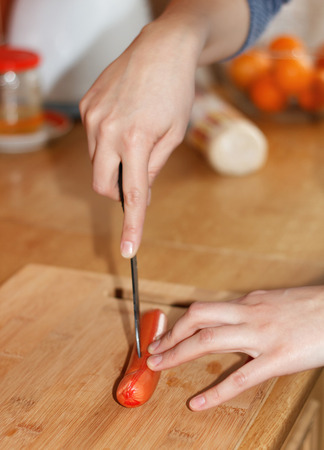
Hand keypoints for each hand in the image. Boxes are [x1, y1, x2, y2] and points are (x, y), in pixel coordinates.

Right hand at [79, 19, 201, 257]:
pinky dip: (107, 141)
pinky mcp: (86, 105)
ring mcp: (93, 117)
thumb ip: (153, 167)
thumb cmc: (175, 90)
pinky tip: (125, 121)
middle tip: (135, 179)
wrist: (161, 48)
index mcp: (136, 140)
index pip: (132, 194)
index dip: (132, 226)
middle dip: (117, 191)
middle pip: (101, 183)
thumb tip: (139, 192)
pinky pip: (93, 138)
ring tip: (135, 136)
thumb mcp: (174, 134)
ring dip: (114, 162)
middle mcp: (107, 130)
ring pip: (96, 161)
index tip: (128, 250)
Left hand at [147, 286, 323, 410]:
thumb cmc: (310, 308)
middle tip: (153, 351)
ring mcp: (261, 335)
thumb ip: (250, 313)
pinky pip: (241, 377)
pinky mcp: (278, 358)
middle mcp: (249, 313)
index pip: (204, 310)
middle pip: (198, 318)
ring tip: (159, 366)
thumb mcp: (274, 303)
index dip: (179, 325)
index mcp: (248, 302)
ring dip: (179, 353)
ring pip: (210, 339)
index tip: (165, 336)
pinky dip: (216, 391)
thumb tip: (230, 322)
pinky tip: (198, 402)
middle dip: (171, 335)